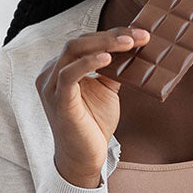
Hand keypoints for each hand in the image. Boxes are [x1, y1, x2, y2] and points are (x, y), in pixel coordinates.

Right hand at [35, 26, 149, 187]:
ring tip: (129, 43)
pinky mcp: (58, 100)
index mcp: (62, 68)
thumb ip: (113, 71)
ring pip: (74, 51)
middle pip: (80, 42)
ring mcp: (52, 86)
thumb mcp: (107, 91)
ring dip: (104, 44)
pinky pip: (69, 74)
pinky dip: (88, 63)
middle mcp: (52, 72)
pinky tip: (108, 58)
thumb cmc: (93, 125)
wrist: (84, 158)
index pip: (86, 42)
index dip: (113, 34)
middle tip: (141, 35)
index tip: (140, 34)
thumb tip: (131, 50)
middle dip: (112, 35)